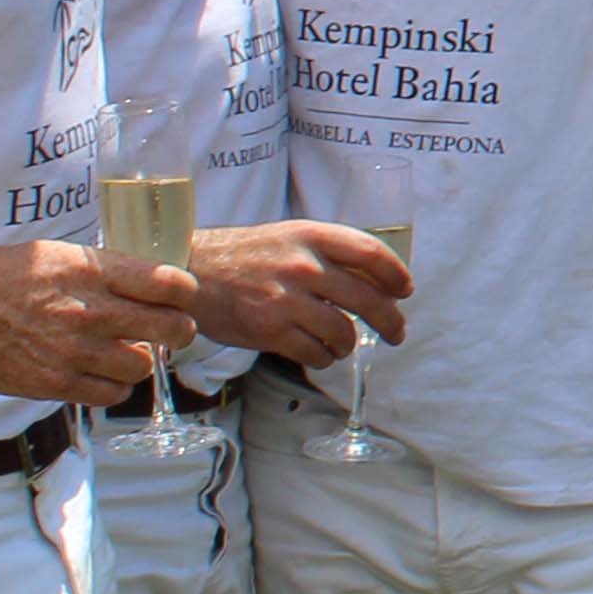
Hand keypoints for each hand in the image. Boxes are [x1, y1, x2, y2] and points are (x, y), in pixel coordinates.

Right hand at [0, 238, 197, 408]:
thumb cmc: (3, 275)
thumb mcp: (60, 256)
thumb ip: (107, 273)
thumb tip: (154, 288)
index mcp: (92, 271)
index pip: (171, 285)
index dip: (185, 294)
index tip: (181, 298)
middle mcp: (88, 311)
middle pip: (171, 329)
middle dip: (179, 331)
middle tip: (172, 331)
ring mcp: (71, 350)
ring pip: (141, 367)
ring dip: (139, 361)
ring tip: (126, 352)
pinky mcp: (52, 383)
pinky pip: (109, 394)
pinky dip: (113, 386)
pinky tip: (101, 373)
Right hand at [187, 220, 410, 370]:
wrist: (189, 272)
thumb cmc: (243, 256)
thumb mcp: (288, 237)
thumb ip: (326, 253)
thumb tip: (375, 278)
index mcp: (311, 236)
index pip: (371, 253)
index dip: (396, 274)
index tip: (404, 291)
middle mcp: (303, 266)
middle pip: (368, 299)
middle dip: (390, 322)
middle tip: (396, 333)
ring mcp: (286, 300)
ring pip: (343, 333)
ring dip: (349, 344)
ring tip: (343, 344)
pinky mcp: (269, 331)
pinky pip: (315, 353)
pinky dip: (323, 357)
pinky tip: (319, 353)